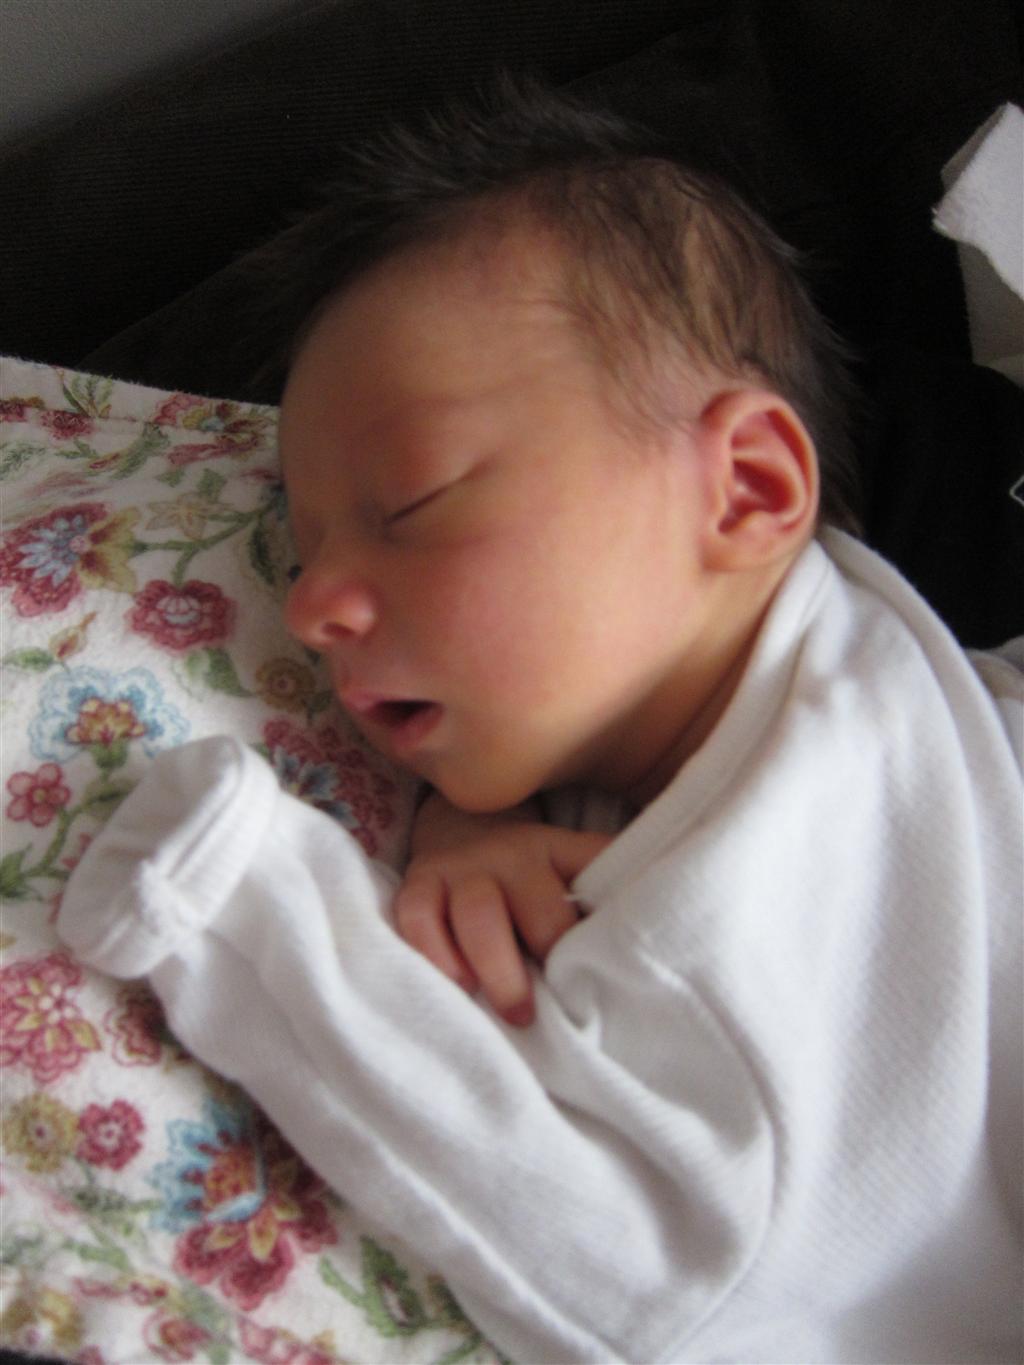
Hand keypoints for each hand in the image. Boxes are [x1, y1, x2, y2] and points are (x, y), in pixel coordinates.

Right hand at [394, 790, 611, 1026]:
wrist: (461, 826)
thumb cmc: (529, 869)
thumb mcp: (571, 861)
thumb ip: (605, 880)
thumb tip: (660, 922)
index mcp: (553, 850)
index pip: (586, 877)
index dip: (591, 929)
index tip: (602, 970)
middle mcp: (507, 857)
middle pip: (533, 905)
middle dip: (548, 956)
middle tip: (556, 1006)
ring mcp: (459, 870)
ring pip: (476, 914)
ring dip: (496, 968)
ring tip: (513, 1012)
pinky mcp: (417, 886)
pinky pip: (417, 919)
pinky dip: (434, 955)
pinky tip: (456, 987)